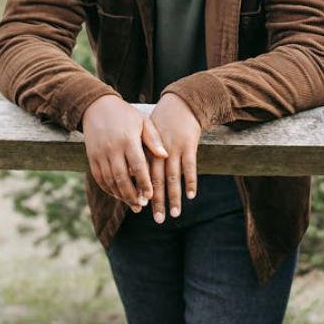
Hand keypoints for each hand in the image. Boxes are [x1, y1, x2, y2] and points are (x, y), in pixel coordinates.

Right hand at [81, 94, 167, 210]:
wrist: (97, 107)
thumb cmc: (125, 115)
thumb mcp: (143, 121)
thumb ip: (154, 139)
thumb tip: (165, 156)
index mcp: (128, 139)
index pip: (138, 166)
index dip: (144, 182)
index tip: (151, 196)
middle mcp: (112, 148)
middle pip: (122, 177)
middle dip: (132, 194)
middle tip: (142, 206)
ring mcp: (100, 154)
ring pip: (109, 180)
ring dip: (121, 195)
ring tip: (133, 204)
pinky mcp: (91, 157)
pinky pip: (99, 178)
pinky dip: (108, 189)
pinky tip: (118, 195)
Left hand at [147, 93, 203, 222]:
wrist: (182, 103)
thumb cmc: (163, 121)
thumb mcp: (147, 134)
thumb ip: (142, 153)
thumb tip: (132, 175)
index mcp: (147, 149)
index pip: (142, 176)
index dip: (143, 192)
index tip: (141, 207)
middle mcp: (159, 151)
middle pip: (157, 181)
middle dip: (157, 202)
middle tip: (158, 219)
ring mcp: (175, 149)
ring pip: (173, 178)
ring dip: (174, 197)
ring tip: (175, 214)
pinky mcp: (189, 146)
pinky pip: (190, 168)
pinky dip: (190, 182)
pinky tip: (191, 195)